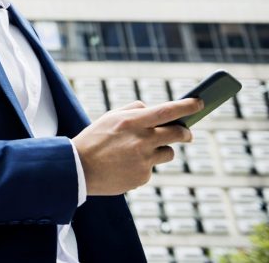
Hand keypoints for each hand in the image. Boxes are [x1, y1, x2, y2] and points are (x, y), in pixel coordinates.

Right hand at [71, 97, 202, 195]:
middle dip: (186, 132)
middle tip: (187, 133)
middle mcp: (142, 140)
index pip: (167, 111)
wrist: (78, 169)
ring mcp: (144, 160)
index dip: (187, 106)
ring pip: (167, 152)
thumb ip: (132, 110)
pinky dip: (142, 166)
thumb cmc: (93, 140)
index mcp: (132, 122)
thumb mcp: (109, 118)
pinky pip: (151, 167)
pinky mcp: (143, 177)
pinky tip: (125, 166)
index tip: (199, 102)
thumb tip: (152, 108)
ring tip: (138, 152)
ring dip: (160, 150)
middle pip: (177, 134)